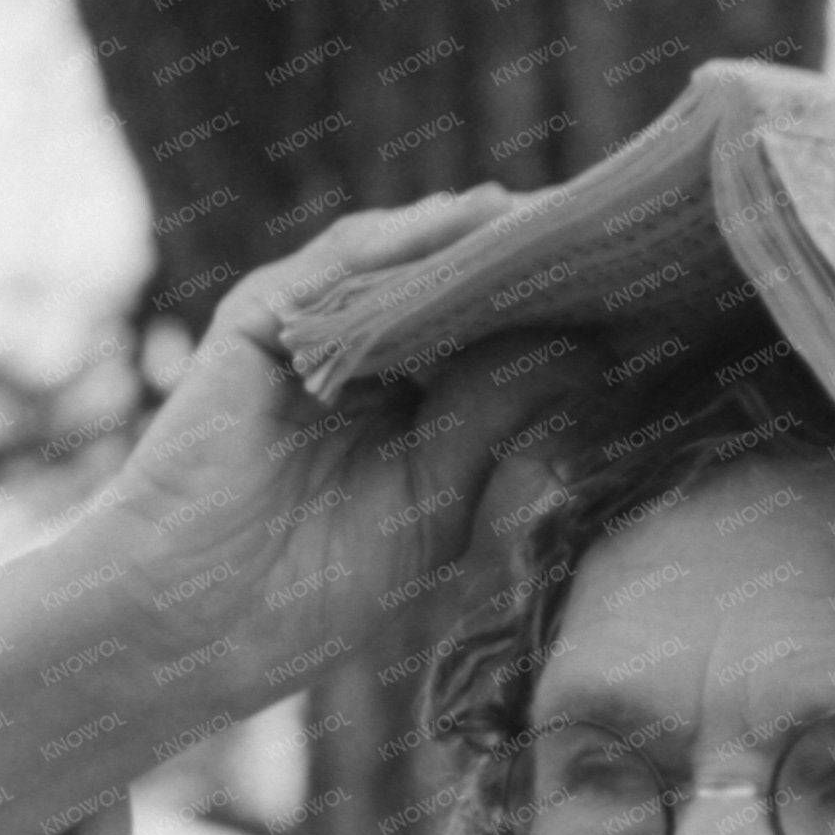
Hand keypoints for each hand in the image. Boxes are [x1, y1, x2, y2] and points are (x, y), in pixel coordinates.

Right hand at [64, 190, 603, 703]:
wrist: (188, 622)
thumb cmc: (304, 592)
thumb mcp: (435, 505)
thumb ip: (494, 423)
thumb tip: (584, 352)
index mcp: (401, 416)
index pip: (493, 343)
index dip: (561, 316)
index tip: (646, 294)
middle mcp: (359, 366)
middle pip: (458, 291)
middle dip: (532, 263)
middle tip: (626, 227)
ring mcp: (309, 338)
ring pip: (409, 265)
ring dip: (484, 235)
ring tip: (568, 212)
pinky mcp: (262, 321)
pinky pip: (344, 261)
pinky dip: (410, 236)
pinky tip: (479, 219)